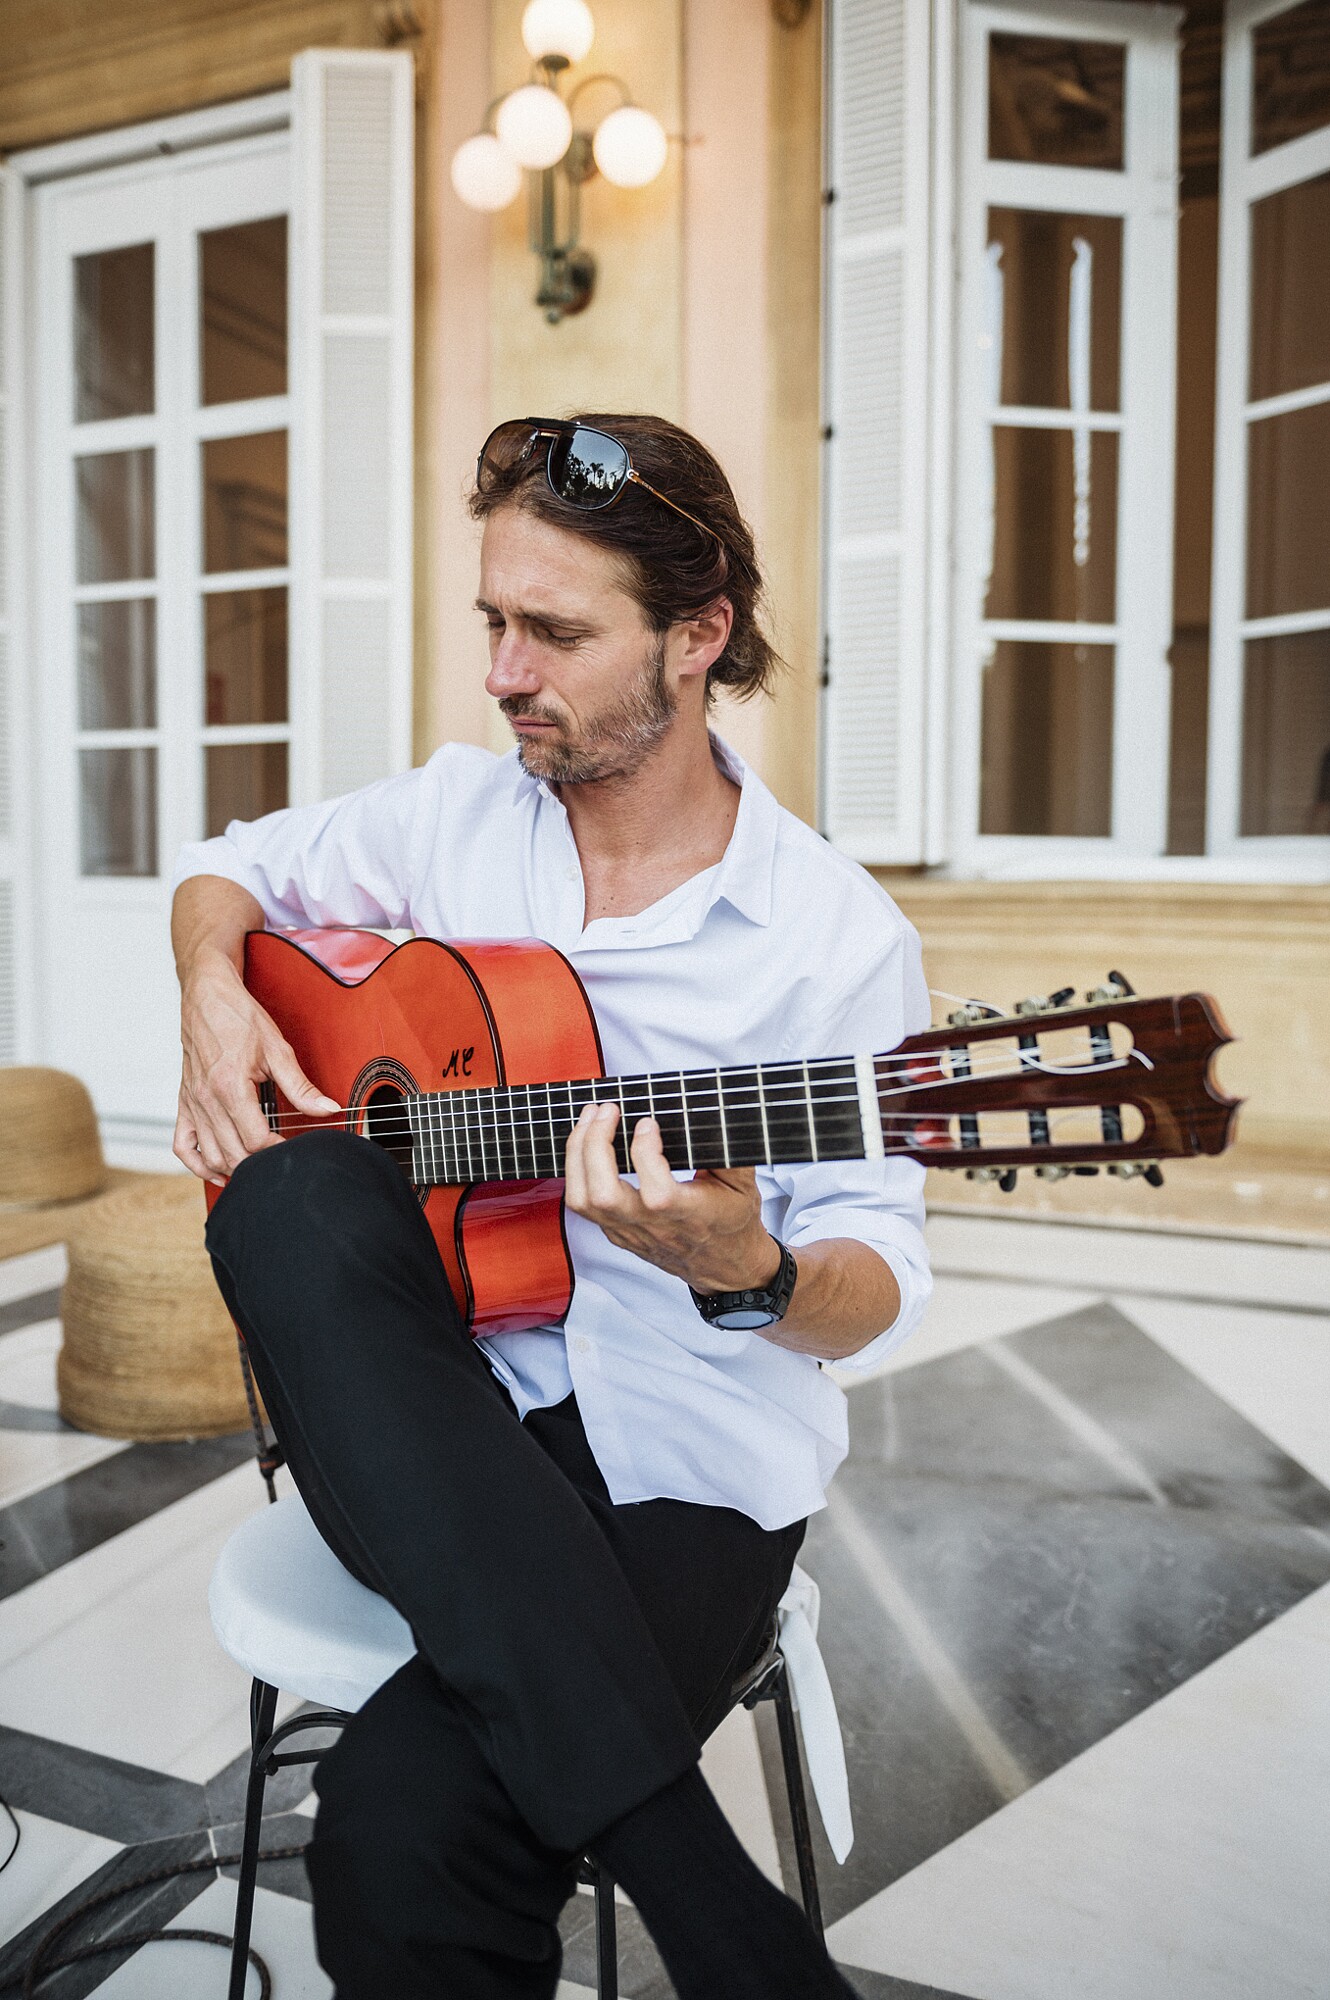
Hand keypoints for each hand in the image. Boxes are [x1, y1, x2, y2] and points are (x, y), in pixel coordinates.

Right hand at [174, 948, 338, 1184]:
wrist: (206, 997)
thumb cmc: (239, 1017)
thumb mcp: (277, 1049)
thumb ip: (301, 1086)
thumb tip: (329, 1108)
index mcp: (229, 1087)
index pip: (255, 1140)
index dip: (277, 1149)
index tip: (293, 1146)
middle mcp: (206, 1099)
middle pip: (233, 1153)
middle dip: (259, 1162)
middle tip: (279, 1156)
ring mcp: (192, 1103)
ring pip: (210, 1155)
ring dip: (233, 1167)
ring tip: (257, 1164)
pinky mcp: (184, 1102)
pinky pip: (183, 1145)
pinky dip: (199, 1164)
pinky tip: (218, 1170)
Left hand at [562, 1103, 782, 1294]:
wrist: (723, 1266)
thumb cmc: (732, 1222)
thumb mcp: (743, 1185)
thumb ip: (730, 1152)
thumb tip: (714, 1116)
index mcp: (688, 1216)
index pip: (656, 1193)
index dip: (645, 1153)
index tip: (648, 1123)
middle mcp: (652, 1227)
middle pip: (603, 1195)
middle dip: (595, 1145)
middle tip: (607, 1111)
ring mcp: (628, 1232)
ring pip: (583, 1200)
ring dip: (578, 1154)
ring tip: (589, 1120)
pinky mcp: (615, 1232)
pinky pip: (582, 1202)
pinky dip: (577, 1168)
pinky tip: (587, 1142)